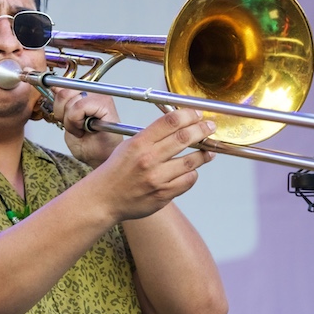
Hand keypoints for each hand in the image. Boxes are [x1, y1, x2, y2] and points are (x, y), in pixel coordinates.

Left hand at [53, 88, 122, 166]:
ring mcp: (101, 97)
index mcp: (85, 93)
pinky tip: (85, 129)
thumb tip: (55, 87)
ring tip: (81, 129)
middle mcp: (94, 92)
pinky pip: (79, 107)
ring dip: (70, 120)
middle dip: (63, 113)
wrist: (100, 159)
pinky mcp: (106, 105)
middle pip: (64, 92)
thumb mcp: (66, 120)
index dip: (57, 104)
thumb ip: (62, 103)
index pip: (62, 86)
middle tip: (74, 126)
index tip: (62, 117)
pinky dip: (76, 121)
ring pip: (71, 100)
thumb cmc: (88, 144)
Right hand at [86, 107, 215, 221]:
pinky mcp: (163, 195)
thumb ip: (151, 137)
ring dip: (203, 154)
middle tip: (210, 127)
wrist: (103, 199)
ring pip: (191, 162)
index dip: (188, 115)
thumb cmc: (115, 172)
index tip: (197, 114)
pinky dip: (192, 174)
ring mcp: (157, 178)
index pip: (170, 122)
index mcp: (139, 143)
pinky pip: (188, 181)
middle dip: (202, 130)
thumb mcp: (128, 146)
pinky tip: (191, 171)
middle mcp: (149, 159)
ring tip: (208, 151)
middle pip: (184, 138)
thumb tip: (177, 126)